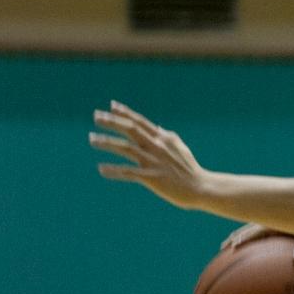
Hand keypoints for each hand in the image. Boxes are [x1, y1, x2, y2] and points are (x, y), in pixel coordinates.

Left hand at [89, 101, 207, 209]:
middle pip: (130, 129)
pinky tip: (101, 169)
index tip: (111, 106)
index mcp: (163, 138)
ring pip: (125, 148)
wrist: (201, 188)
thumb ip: (167, 137)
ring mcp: (153, 162)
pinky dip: (114, 170)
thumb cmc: (190, 169)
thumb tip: (159, 128)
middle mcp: (156, 147)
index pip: (141, 121)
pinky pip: (128, 172)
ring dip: (107, 142)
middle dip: (112, 121)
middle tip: (96, 116)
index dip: (125, 112)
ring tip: (92, 139)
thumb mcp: (180, 148)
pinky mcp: (151, 178)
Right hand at [220, 224, 293, 267]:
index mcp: (284, 219)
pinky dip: (257, 247)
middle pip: (253, 226)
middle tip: (223, 249)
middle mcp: (280, 220)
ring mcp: (282, 227)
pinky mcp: (285, 234)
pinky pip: (267, 240)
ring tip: (228, 250)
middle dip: (238, 237)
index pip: (260, 227)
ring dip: (244, 239)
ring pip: (257, 231)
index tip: (233, 246)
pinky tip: (250, 260)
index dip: (246, 237)